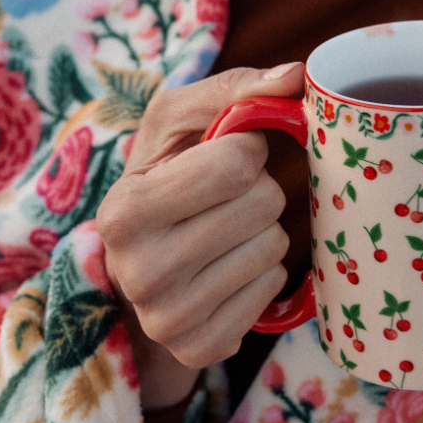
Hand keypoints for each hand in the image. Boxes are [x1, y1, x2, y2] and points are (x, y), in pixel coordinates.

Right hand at [96, 63, 304, 407]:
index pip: (236, 163)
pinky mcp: (201, 347)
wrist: (138, 265)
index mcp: (125, 209)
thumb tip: (297, 76)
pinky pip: (273, 289)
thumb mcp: (177, 125)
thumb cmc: (163, 181)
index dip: (244, 150)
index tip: (223, 159)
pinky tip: (227, 270)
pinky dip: (261, 272)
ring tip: (222, 234)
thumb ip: (234, 91)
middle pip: (262, 205)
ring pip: (273, 248)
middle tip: (222, 202)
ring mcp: (169, 319)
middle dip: (255, 191)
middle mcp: (139, 271)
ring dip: (260, 230)